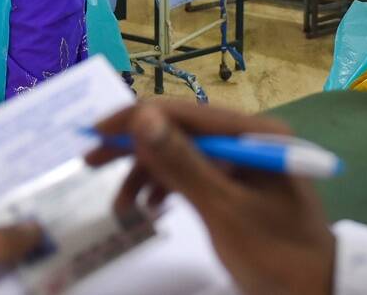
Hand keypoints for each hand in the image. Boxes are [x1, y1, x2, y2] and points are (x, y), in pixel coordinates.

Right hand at [86, 102, 334, 294]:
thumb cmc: (275, 253)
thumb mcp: (223, 210)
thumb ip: (182, 162)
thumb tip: (142, 116)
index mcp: (254, 133)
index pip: (183, 112)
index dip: (135, 118)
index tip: (94, 133)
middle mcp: (249, 138)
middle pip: (180, 130)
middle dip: (136, 148)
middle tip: (91, 163)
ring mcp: (245, 161)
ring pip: (182, 154)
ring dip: (148, 175)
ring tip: (123, 208)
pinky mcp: (240, 185)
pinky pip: (195, 174)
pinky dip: (168, 188)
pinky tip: (152, 209)